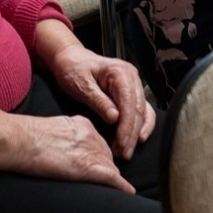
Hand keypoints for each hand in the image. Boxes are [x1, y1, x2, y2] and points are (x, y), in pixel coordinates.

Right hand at [0, 110, 134, 192]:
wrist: (21, 141)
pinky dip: (121, 186)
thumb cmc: (26, 137)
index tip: (95, 164)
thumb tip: (66, 149)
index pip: (98, 143)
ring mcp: (91, 151)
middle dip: (106, 167)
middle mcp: (91, 136)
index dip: (98, 157)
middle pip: (107, 156)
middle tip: (103, 180)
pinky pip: (111, 178)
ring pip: (110, 167)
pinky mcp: (88, 167)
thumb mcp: (53, 129)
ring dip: (110, 178)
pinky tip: (127, 192)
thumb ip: (66, 136)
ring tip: (112, 190)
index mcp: (82, 125)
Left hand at [45, 42, 155, 159]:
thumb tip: (115, 118)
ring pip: (143, 111)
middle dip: (131, 134)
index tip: (121, 145)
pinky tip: (137, 139)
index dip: (127, 127)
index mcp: (120, 72)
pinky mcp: (130, 92)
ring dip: (136, 133)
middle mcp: (132, 77)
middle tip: (123, 154)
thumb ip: (98, 101)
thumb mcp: (81, 84)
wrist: (69, 58)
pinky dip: (140, 125)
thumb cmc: (72, 69)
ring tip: (127, 151)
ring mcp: (133, 84)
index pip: (129, 103)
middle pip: (138, 110)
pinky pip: (141, 110)